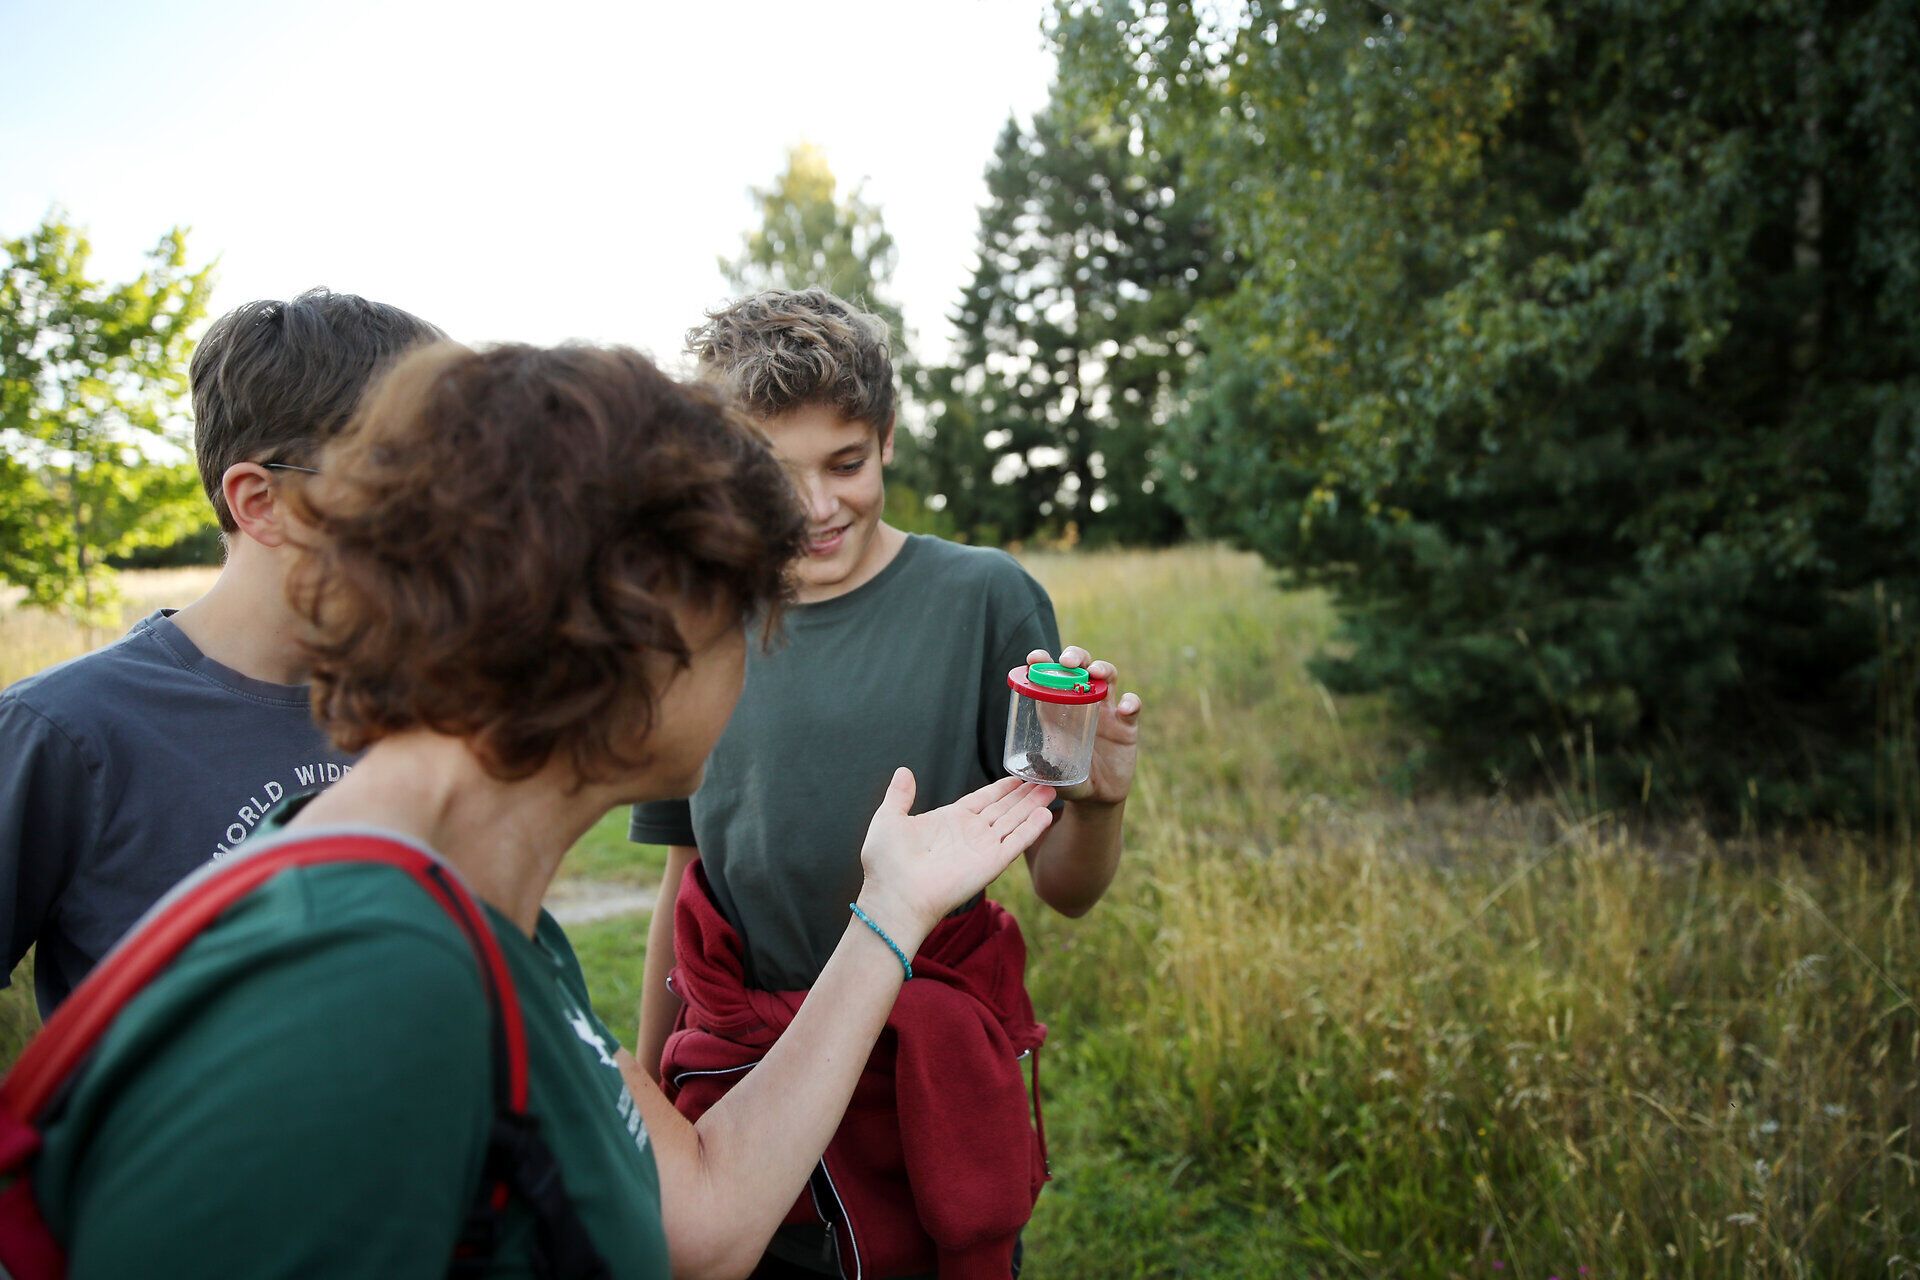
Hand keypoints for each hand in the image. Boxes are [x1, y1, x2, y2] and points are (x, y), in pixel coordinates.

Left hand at [856, 770, 1054, 947]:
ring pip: (1014, 821)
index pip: (982, 799)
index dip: (1002, 788)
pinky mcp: (991, 864)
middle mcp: (969, 834)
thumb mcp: (889, 819)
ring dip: (1033, 806)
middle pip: (1004, 809)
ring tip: (1052, 789)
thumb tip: (903, 771)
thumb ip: (900, 795)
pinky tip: (1046, 814)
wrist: (894, 895)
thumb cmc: (886, 863)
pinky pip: (1016, 842)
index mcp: (949, 821)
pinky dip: (1032, 828)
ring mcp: (982, 848)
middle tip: (1045, 777)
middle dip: (1024, 794)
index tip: (1019, 775)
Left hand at [1026, 645, 1142, 805]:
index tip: (1034, 658)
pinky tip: (1125, 709)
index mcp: (1057, 708)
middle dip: (1075, 656)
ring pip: (1108, 676)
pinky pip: (1132, 706)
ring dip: (1102, 668)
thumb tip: (1031, 766)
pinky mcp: (1126, 724)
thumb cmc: (1068, 780)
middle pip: (1081, 666)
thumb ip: (1044, 769)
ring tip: (1096, 672)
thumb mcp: (1052, 774)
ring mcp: (1106, 710)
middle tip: (1068, 661)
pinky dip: (1131, 702)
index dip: (1042, 662)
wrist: (1097, 796)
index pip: (1049, 676)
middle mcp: (1082, 702)